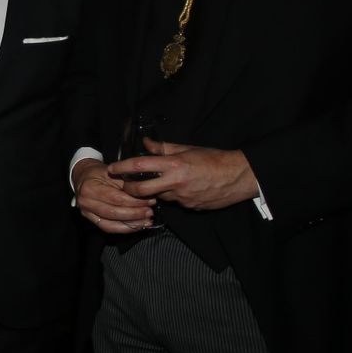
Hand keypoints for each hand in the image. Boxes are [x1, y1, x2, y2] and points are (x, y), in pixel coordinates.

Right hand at [73, 158, 154, 233]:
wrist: (83, 176)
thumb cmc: (99, 173)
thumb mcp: (114, 172)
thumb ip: (127, 184)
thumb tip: (146, 194)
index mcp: (90, 188)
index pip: (116, 198)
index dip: (135, 202)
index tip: (150, 201)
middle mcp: (86, 202)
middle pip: (114, 213)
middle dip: (135, 214)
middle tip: (149, 212)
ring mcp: (86, 213)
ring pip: (111, 224)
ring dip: (131, 224)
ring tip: (146, 221)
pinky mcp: (91, 219)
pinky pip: (108, 228)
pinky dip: (124, 229)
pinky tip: (136, 226)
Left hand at [107, 139, 257, 211]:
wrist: (239, 177)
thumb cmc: (214, 158)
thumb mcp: (188, 149)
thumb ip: (164, 148)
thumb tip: (145, 144)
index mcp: (174, 164)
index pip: (140, 166)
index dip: (122, 168)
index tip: (112, 169)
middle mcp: (175, 182)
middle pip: (141, 190)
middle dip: (128, 190)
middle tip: (125, 186)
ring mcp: (182, 198)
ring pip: (159, 197)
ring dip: (155, 192)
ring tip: (160, 184)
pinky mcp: (190, 207)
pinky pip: (174, 202)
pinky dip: (172, 196)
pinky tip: (182, 189)